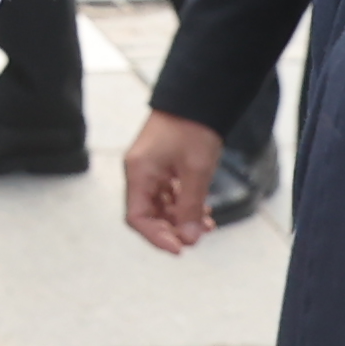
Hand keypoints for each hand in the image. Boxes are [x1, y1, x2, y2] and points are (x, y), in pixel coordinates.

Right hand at [120, 111, 229, 254]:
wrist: (198, 97)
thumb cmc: (193, 129)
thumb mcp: (196, 171)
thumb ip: (191, 207)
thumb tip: (190, 239)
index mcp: (139, 173)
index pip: (137, 217)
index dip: (157, 237)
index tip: (180, 249)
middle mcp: (139, 172)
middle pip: (148, 214)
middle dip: (172, 229)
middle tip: (197, 238)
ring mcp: (150, 168)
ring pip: (160, 205)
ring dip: (181, 219)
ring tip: (207, 226)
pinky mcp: (162, 165)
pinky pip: (168, 194)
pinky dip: (184, 205)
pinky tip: (204, 211)